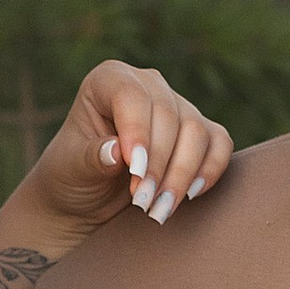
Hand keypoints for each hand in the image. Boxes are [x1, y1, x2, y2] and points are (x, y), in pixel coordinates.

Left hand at [34, 63, 235, 239]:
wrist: (86, 198)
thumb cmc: (71, 175)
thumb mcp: (70, 168)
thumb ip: (90, 157)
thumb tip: (115, 151)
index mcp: (108, 80)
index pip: (132, 95)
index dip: (137, 131)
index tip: (133, 170)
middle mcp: (147, 85)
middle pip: (169, 115)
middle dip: (159, 163)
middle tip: (144, 202)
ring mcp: (176, 106)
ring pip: (197, 131)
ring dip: (182, 174)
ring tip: (160, 209)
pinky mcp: (198, 132)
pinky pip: (219, 144)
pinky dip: (210, 170)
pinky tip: (190, 195)